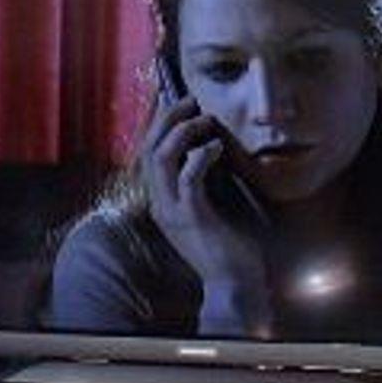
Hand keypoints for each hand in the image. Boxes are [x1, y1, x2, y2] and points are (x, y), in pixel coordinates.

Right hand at [141, 95, 269, 305]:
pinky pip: (188, 176)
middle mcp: (160, 203)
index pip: (148, 152)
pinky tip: (217, 147)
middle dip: (166, 118)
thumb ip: (202, 180)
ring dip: (181, 131)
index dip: (158, 123)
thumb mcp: (208, 206)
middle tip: (189, 100)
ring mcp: (173, 210)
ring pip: (160, 157)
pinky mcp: (192, 216)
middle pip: (148, 148)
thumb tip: (208, 145)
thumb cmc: (227, 245)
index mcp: (161, 199)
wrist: (233, 283)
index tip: (174, 98)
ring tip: (204, 118)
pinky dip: (201, 155)